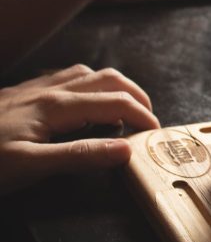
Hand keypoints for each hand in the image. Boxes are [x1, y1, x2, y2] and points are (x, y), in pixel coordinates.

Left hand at [0, 64, 159, 194]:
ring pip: (89, 74)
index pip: (117, 103)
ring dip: (115, 88)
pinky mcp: (21, 94)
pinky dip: (89, 87)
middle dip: (137, 96)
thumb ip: (81, 156)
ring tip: (124, 111)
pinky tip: (83, 104)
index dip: (143, 116)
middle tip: (149, 120)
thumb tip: (125, 150)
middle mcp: (50, 89)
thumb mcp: (30, 166)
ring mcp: (35, 88)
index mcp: (57, 106)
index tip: (157, 135)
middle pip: (109, 80)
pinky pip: (66, 78)